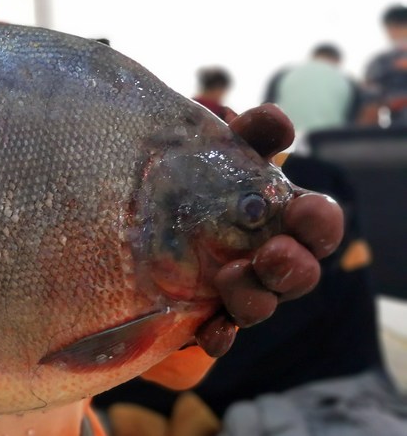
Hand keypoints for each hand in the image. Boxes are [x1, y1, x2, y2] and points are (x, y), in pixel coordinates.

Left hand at [195, 104, 344, 356]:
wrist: (135, 209)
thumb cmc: (192, 173)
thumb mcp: (216, 147)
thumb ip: (247, 134)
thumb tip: (275, 120)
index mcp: (280, 213)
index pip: (318, 222)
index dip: (319, 220)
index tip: (303, 208)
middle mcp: (267, 254)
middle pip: (300, 271)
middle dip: (295, 265)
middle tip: (274, 252)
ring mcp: (236, 286)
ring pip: (261, 303)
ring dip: (254, 296)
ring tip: (229, 277)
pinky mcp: (203, 313)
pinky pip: (218, 333)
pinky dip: (217, 335)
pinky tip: (210, 332)